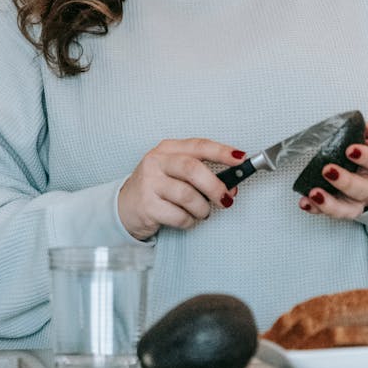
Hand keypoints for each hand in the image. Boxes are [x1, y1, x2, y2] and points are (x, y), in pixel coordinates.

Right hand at [118, 138, 243, 240]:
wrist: (126, 206)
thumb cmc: (158, 187)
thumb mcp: (176, 172)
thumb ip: (202, 174)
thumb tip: (231, 186)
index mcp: (168, 148)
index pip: (199, 145)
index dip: (222, 152)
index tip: (241, 159)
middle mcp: (157, 161)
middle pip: (193, 169)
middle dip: (215, 186)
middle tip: (225, 199)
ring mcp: (149, 183)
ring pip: (187, 195)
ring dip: (202, 208)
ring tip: (202, 212)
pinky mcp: (147, 205)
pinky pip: (179, 216)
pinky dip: (189, 221)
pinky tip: (187, 219)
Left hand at [297, 121, 367, 219]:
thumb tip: (365, 131)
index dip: (366, 157)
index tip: (350, 150)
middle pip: (363, 189)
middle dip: (345, 182)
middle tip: (327, 170)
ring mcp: (362, 200)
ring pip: (349, 208)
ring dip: (330, 203)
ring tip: (314, 193)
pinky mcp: (348, 208)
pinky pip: (334, 212)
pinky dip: (318, 209)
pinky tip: (305, 202)